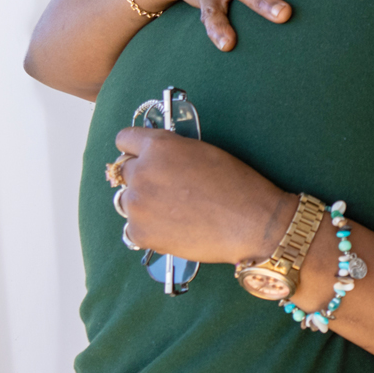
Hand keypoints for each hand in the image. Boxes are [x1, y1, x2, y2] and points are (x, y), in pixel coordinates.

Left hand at [112, 128, 294, 265]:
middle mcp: (141, 172)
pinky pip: (133, 229)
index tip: (142, 158)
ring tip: (172, 214)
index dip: (135, 150)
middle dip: (140, 178)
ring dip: (143, 206)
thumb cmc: (235, 185)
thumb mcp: (200, 151)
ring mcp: (137, 204)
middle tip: (165, 191)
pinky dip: (149, 231)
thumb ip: (169, 152)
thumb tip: (153, 160)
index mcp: (157, 146)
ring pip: (127, 202)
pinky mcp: (140, 232)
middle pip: (123, 172)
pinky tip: (173, 230)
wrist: (250, 223)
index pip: (124, 140)